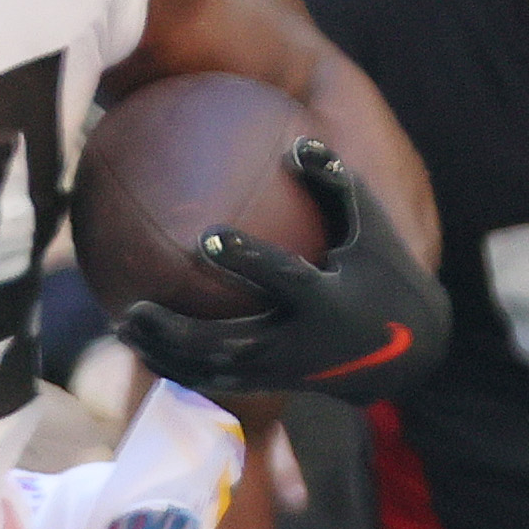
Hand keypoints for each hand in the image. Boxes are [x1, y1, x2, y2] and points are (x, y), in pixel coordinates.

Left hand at [116, 145, 447, 404]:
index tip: (206, 237)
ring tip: (122, 325)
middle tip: (134, 308)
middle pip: (230, 344)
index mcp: (328, 300)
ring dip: (165, 353)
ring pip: (213, 372)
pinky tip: (140, 346)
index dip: (246, 259)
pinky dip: (177, 368)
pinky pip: (216, 383)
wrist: (405, 351)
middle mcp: (301, 342)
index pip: (283, 278)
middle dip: (180, 332)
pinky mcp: (271, 384)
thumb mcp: (370, 227)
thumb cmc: (383, 272)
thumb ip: (336, 184)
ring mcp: (283, 370)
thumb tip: (297, 143)